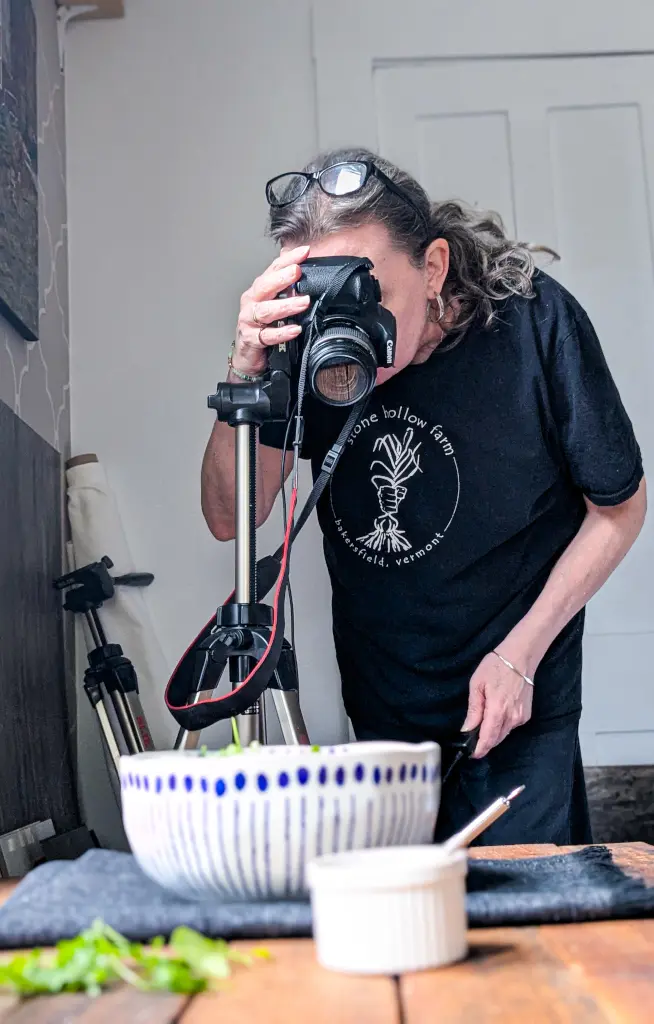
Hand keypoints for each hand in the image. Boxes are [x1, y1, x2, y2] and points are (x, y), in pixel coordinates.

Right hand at [231, 245, 311, 376]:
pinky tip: (295, 329)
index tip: (304, 251)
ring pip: (266, 311)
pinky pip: (267, 335)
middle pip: (265, 286)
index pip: (273, 269)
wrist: (246, 355)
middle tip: (297, 271)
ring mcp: (249, 320)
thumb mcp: (274, 303)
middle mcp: (251, 302)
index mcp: (258, 290)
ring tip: (304, 302)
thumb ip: (286, 287)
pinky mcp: (251, 339)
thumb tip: (302, 267)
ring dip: (286, 305)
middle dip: (281, 277)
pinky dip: (282, 332)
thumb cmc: (261, 326)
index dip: (288, 259)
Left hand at [462, 650, 533, 758]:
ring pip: (503, 734)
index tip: (470, 754)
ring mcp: (521, 717)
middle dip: (484, 743)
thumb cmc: (495, 667)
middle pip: (496, 739)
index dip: (479, 749)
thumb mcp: (477, 685)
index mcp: (498, 710)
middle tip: (472, 740)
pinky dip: (502, 726)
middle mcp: (512, 718)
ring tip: (482, 726)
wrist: (520, 658)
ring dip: (492, 734)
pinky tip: (496, 716)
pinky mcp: (526, 715)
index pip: (488, 738)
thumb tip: (467, 730)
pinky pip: (511, 727)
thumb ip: (474, 710)